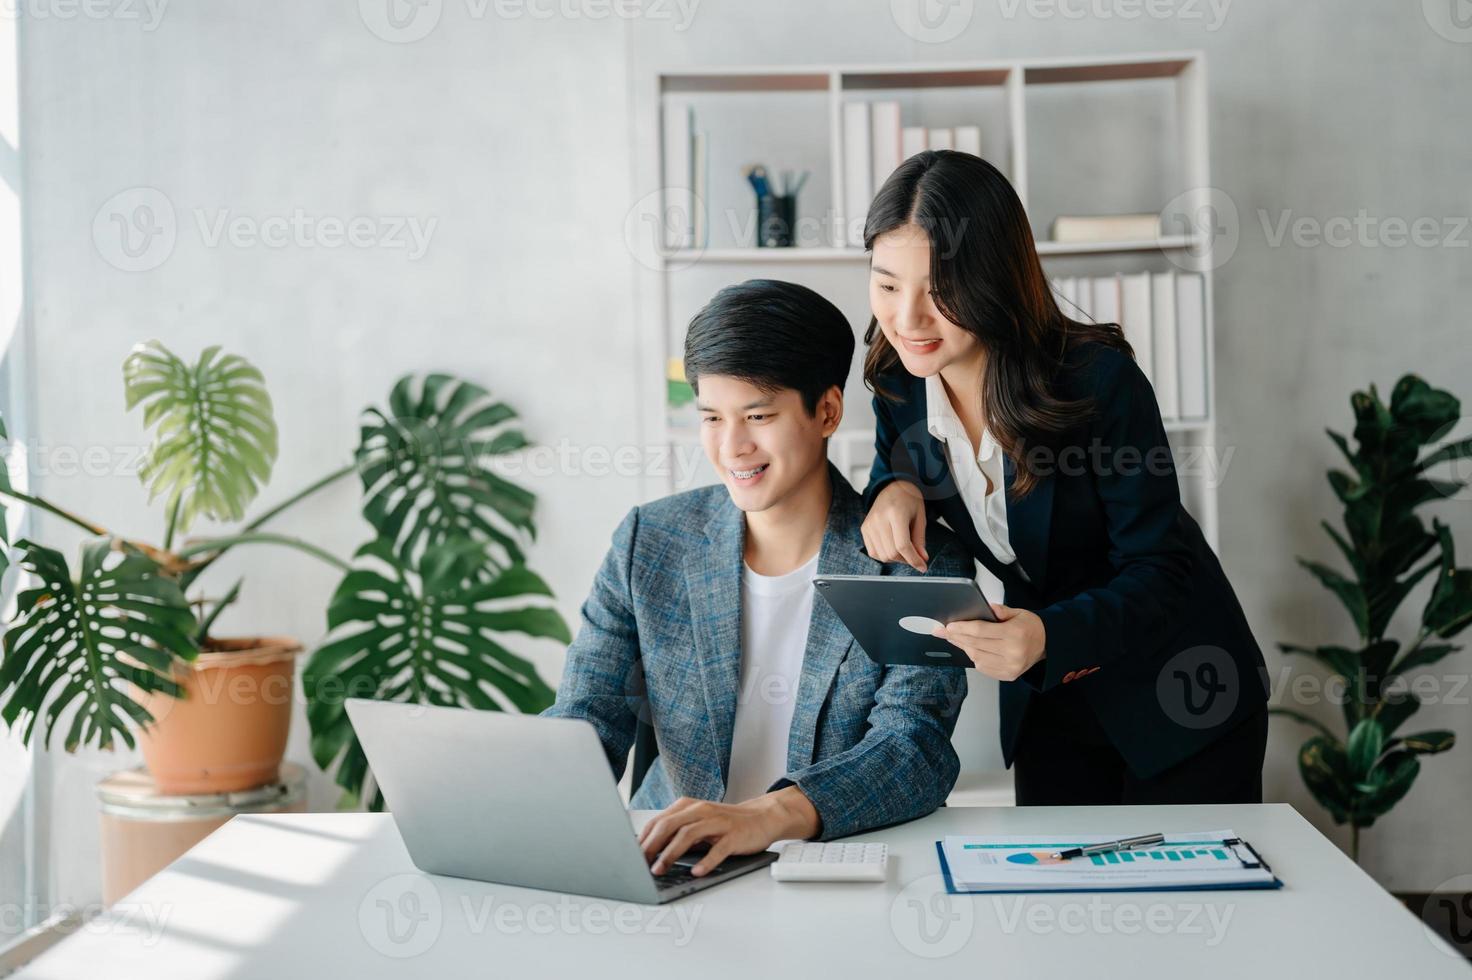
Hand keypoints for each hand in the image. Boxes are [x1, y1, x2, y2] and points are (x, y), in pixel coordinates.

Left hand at [637, 786, 820, 876]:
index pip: (658, 821)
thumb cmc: (725, 823)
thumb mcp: (698, 822)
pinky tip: (696, 871)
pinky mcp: (733, 835)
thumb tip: (648, 851)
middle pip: (669, 825)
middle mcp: (701, 810)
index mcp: (688, 806)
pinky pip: (718, 849)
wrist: (761, 817)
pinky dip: (706, 861)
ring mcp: (718, 822)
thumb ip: (677, 831)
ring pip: (689, 835)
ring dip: (671, 853)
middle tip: (640, 864)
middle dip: (651, 846)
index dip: (642, 839)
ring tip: (660, 869)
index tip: (631, 856)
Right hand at [862, 480, 928, 571]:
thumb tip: (921, 559)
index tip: (922, 566)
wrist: (893, 487)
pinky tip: (893, 547)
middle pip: (892, 553)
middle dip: (906, 560)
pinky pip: (873, 552)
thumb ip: (920, 539)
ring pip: (882, 555)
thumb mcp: (920, 517)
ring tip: (904, 550)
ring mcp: (869, 524)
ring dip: (896, 559)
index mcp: (895, 513)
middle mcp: (879, 519)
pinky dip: (884, 555)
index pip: (902, 545)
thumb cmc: (909, 499)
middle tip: (915, 555)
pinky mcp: (864, 528)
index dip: (914, 560)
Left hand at [933, 603, 1045, 681]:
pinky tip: (970, 649)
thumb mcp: (1018, 612)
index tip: (949, 626)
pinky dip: (974, 658)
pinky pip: (983, 668)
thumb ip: (1000, 610)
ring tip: (956, 639)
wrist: (1047, 644)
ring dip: (964, 648)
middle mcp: (1012, 653)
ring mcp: (1010, 667)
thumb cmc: (1031, 627)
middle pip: (975, 645)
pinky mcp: (1008, 675)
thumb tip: (984, 608)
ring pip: (977, 658)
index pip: (980, 631)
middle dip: (957, 637)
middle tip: (944, 632)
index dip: (962, 628)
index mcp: (1014, 634)